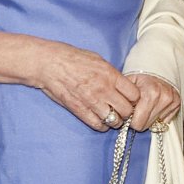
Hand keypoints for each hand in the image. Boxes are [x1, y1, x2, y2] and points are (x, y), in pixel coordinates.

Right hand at [28, 40, 143, 131]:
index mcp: (110, 75)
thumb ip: (111, 74)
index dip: (134, 99)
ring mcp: (91, 101)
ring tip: (111, 116)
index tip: (129, 99)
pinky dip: (102, 125)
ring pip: (114, 121)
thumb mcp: (98, 60)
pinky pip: (98, 125)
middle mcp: (103, 89)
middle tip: (121, 110)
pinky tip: (100, 120)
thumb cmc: (72, 58)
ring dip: (115, 120)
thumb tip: (121, 85)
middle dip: (126, 112)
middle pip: (127, 110)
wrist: (49, 64)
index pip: (134, 95)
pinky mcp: (80, 110)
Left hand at [124, 72, 180, 131]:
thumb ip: (123, 99)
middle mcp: (163, 96)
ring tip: (144, 107)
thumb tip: (117, 116)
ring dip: (148, 118)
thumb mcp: (127, 84)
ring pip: (155, 124)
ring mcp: (171, 100)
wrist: (155, 70)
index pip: (137, 122)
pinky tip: (154, 107)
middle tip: (136, 110)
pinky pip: (164, 121)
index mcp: (150, 92)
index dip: (129, 119)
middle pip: (145, 125)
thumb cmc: (139, 79)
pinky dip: (157, 116)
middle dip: (138, 120)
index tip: (128, 113)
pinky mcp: (177, 103)